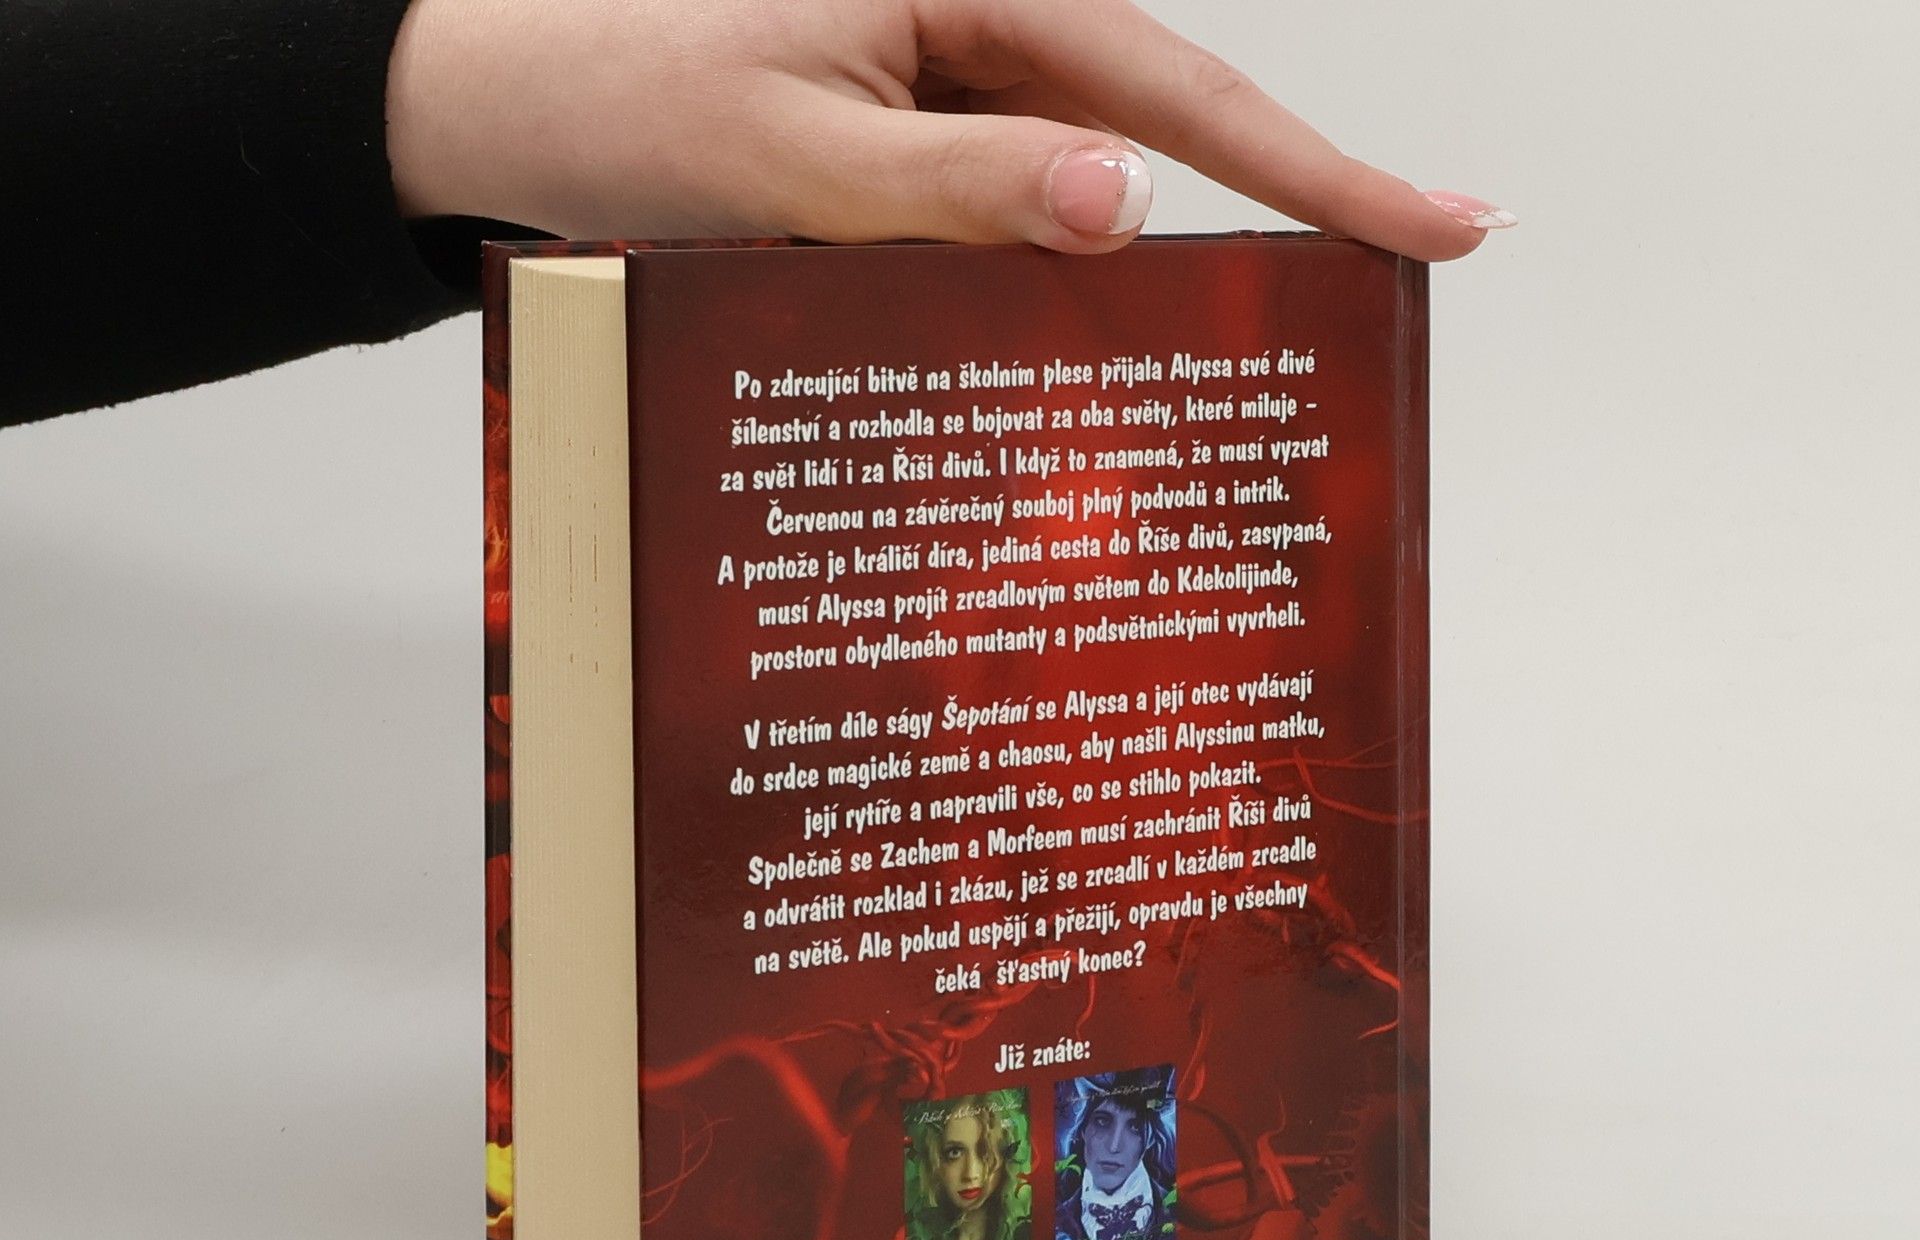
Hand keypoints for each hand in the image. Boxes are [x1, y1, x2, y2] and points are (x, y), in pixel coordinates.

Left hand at [387, 0, 1510, 261]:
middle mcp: (977, 12)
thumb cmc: (621, 103)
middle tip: (1415, 269)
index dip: (1321, 163)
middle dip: (1290, 200)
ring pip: (1096, 171)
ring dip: (1161, 259)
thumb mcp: (791, 155)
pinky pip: (1019, 199)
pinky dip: (1055, 269)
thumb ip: (961, 185)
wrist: (504, 99)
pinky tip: (1091, 331)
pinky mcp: (918, 130)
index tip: (1443, 221)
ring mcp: (951, 74)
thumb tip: (1130, 208)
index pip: (1179, 90)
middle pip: (1168, 120)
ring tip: (1257, 345)